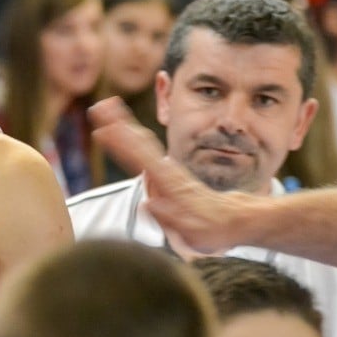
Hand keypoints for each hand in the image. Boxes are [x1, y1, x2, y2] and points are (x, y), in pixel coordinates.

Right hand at [88, 97, 256, 253]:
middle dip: (119, 124)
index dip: (121, 145)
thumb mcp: (194, 228)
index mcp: (170, 183)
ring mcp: (168, 170)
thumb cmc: (214, 227)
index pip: (140, 159)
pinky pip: (146, 151)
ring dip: (123, 124)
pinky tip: (124, 129)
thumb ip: (170, 217)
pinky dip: (132, 137)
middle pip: (138, 143)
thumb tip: (148, 204)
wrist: (236, 217)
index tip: (103, 131)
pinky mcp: (167, 173)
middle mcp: (167, 171)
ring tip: (106, 109)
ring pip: (141, 143)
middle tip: (100, 108)